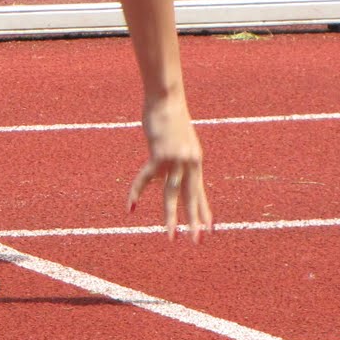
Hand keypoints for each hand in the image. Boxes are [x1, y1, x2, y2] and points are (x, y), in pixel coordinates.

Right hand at [127, 96, 211, 240]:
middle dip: (194, 222)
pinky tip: (130, 206)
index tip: (210, 229)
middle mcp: (189, 163)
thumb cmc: (168, 114)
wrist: (166, 98)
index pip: (200, 192)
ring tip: (171, 236)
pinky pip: (146, 178)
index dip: (204, 211)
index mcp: (195, 160)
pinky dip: (136, 191)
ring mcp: (176, 160)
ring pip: (172, 194)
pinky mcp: (160, 155)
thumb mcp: (176, 138)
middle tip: (197, 242)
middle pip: (192, 197)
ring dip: (171, 217)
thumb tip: (163, 168)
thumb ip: (172, 156)